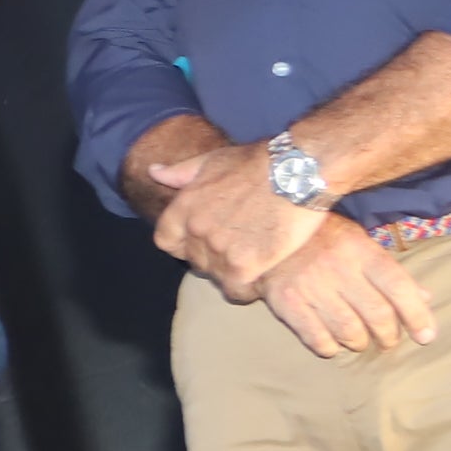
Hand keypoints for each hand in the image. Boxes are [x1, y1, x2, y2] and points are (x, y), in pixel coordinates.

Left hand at [144, 148, 327, 299]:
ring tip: (251, 262)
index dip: (183, 244)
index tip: (202, 242)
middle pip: (194, 261)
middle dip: (211, 259)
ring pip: (216, 277)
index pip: (166, 241)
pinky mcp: (246, 265)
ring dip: (231, 273)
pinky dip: (246, 289)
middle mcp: (196, 231)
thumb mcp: (212, 161)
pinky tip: (260, 276)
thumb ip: (180, 173)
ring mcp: (219, 250)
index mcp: (184, 208)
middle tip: (237, 250)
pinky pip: (237, 290)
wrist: (298, 171)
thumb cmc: (258, 162)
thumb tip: (153, 172)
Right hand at [252, 214, 440, 358]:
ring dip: (360, 342)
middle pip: (377, 315)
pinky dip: (330, 347)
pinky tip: (332, 342)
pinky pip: (317, 339)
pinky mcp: (286, 303)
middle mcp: (337, 268)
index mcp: (359, 250)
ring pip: (349, 331)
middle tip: (388, 339)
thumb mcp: (358, 243)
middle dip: (389, 336)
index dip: (417, 316)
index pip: (398, 288)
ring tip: (359, 339)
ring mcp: (310, 287)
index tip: (426, 336)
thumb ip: (390, 271)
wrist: (262, 233)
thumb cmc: (319, 239)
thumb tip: (425, 299)